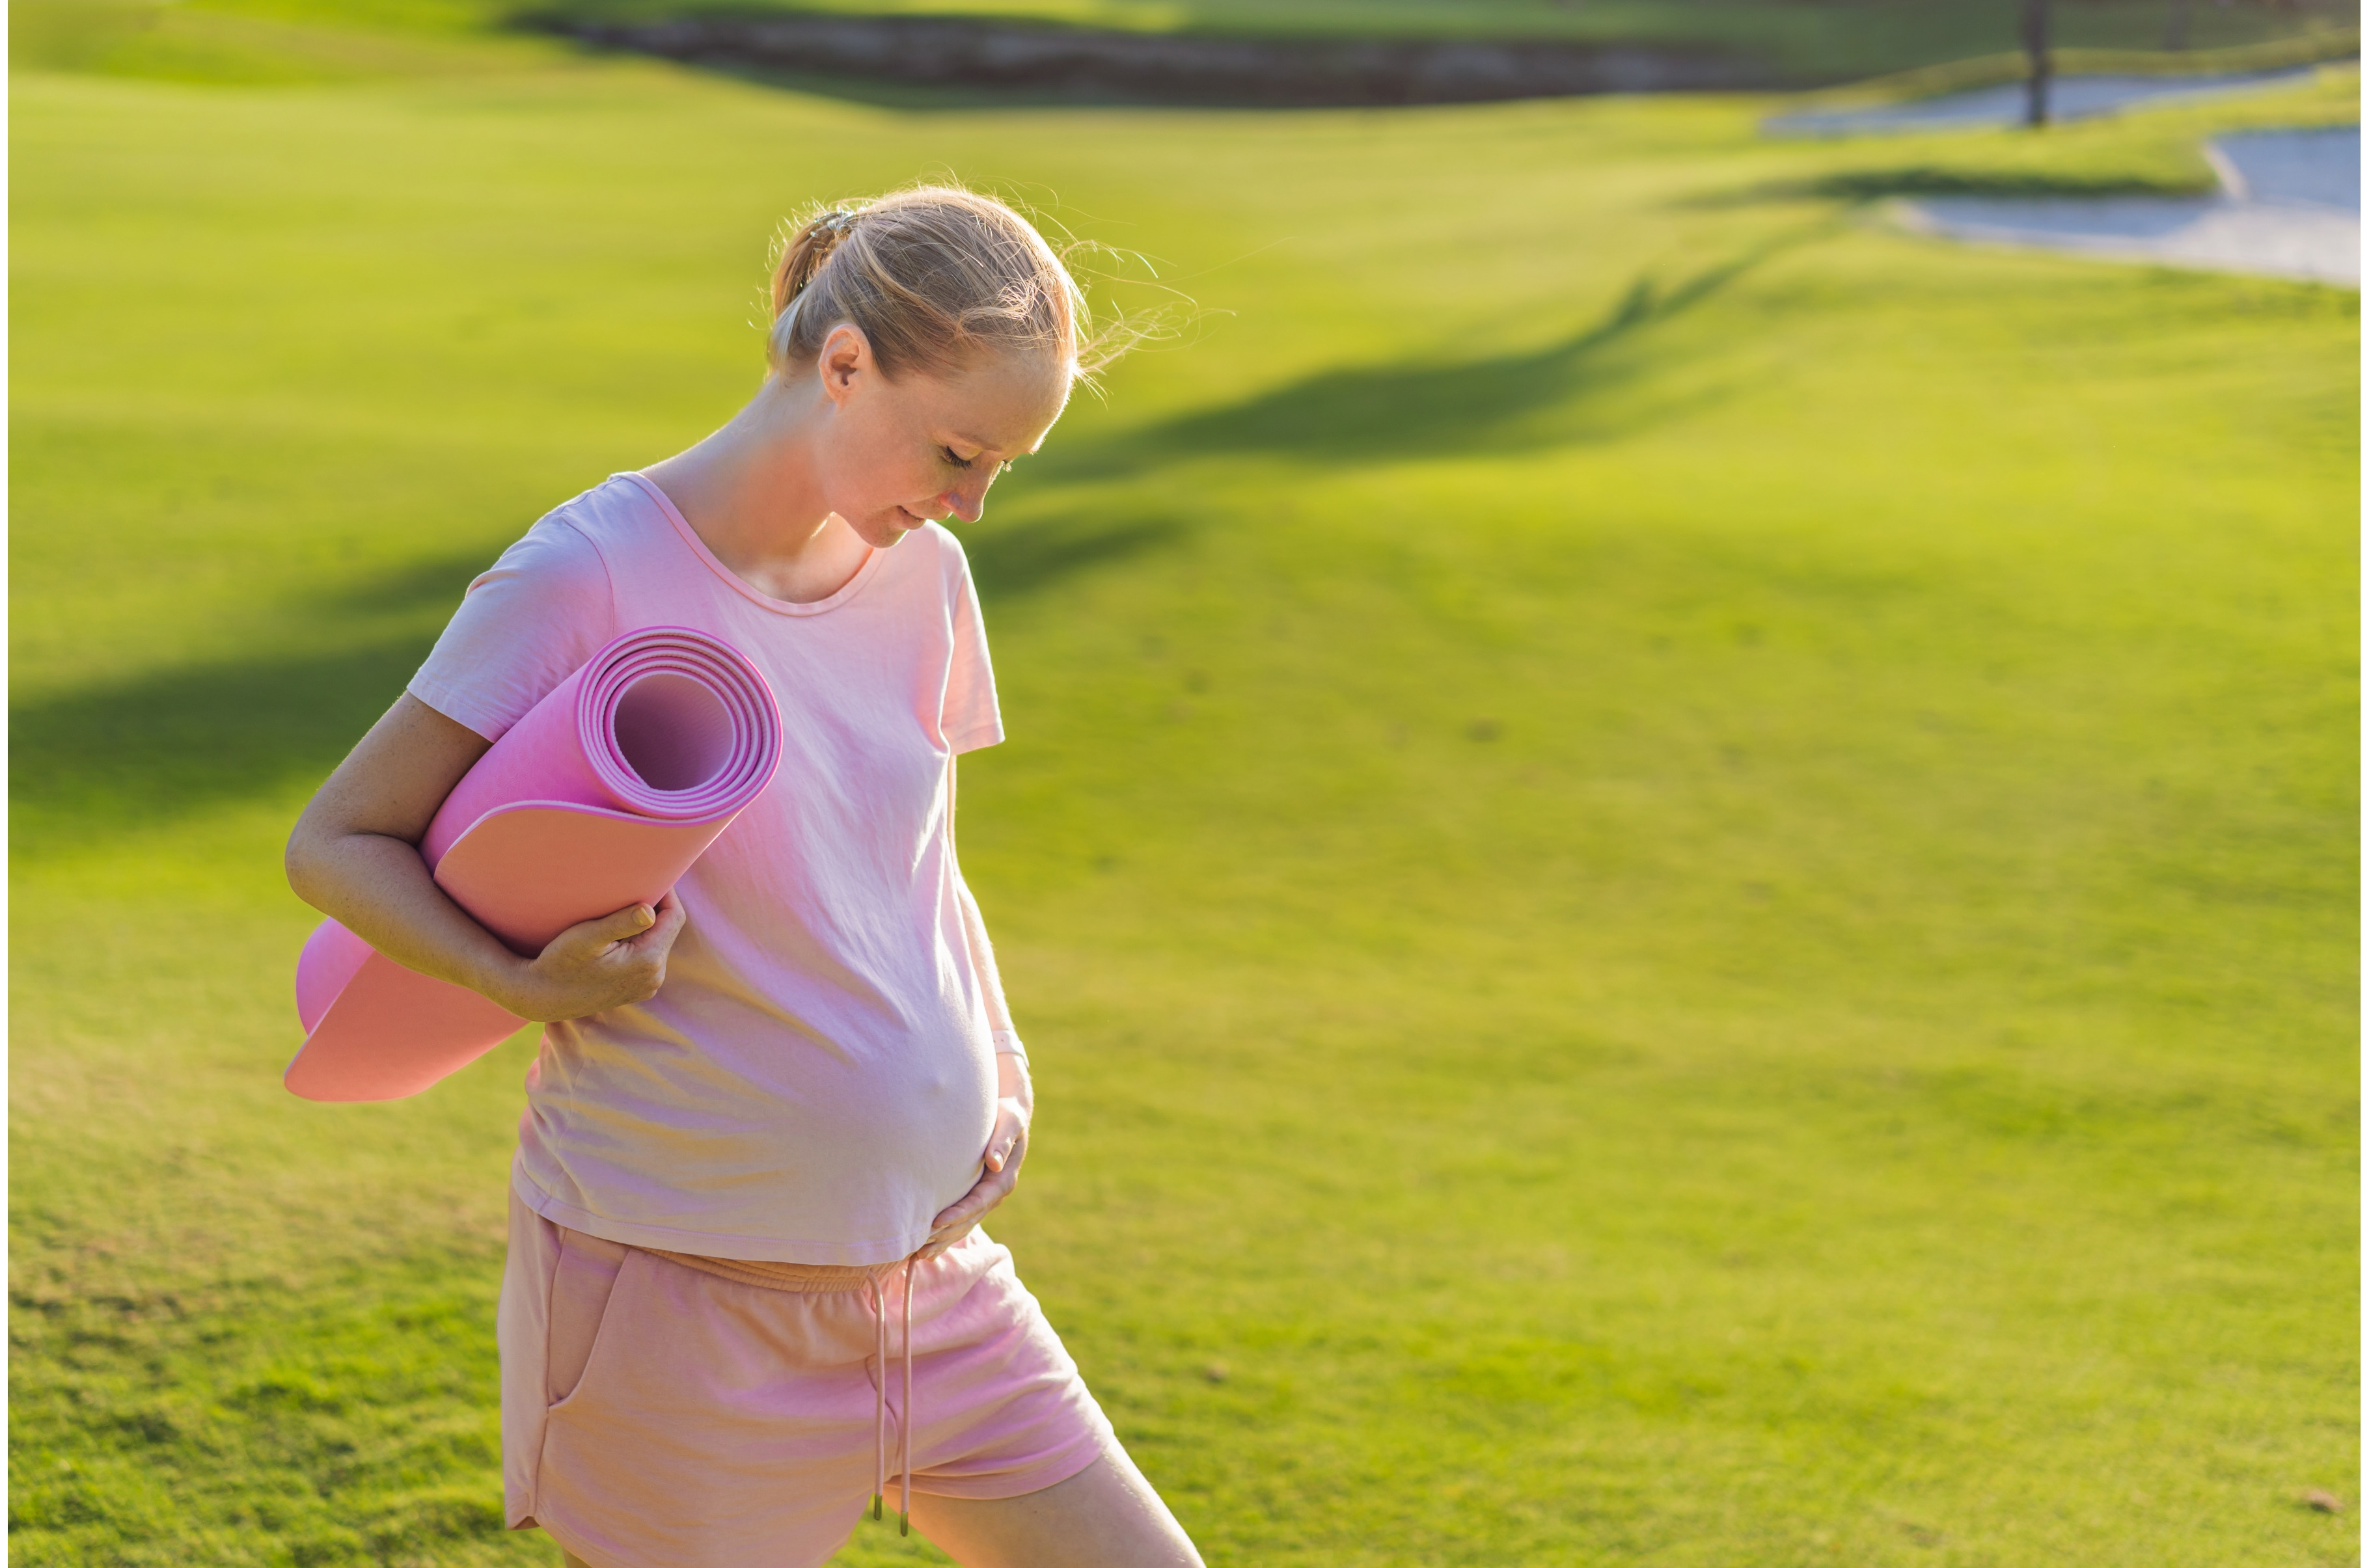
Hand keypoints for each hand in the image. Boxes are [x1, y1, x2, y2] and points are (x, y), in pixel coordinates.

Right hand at [498, 892, 686, 1021]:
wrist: (541, 997)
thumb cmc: (559, 962)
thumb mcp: (586, 937)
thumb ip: (620, 922)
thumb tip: (650, 910)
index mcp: (648, 961)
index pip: (674, 916)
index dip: (666, 892)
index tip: (650, 874)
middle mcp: (654, 977)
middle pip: (668, 929)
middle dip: (656, 907)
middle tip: (635, 886)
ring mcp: (647, 985)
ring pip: (658, 942)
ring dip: (647, 924)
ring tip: (623, 907)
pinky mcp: (638, 989)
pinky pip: (649, 956)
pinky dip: (640, 940)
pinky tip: (619, 932)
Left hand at [917, 1052, 1032, 1260]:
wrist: (1009, 1113)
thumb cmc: (1007, 1113)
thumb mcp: (1010, 1121)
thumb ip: (1002, 1140)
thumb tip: (994, 1163)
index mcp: (1004, 1179)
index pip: (979, 1202)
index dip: (958, 1215)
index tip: (936, 1223)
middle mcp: (995, 1193)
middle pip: (969, 1220)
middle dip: (945, 1234)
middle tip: (920, 1246)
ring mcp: (985, 1197)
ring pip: (963, 1225)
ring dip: (942, 1240)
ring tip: (918, 1255)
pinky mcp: (974, 1196)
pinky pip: (959, 1220)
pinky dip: (944, 1235)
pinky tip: (925, 1249)